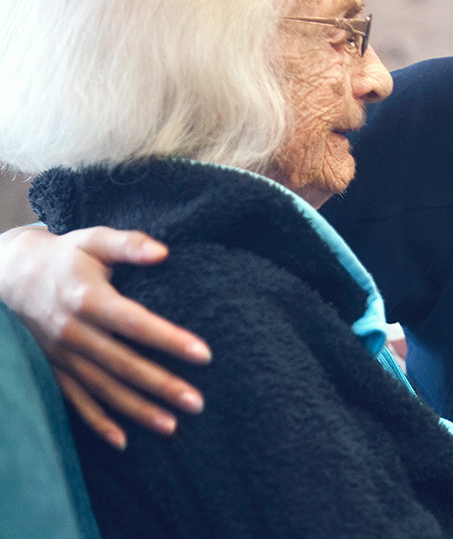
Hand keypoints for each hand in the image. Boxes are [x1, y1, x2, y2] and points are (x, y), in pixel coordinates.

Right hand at [0, 224, 210, 448]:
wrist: (11, 276)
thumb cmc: (66, 255)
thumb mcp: (94, 240)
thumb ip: (129, 245)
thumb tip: (164, 252)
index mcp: (89, 299)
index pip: (136, 323)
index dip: (169, 339)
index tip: (204, 354)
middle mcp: (74, 332)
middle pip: (124, 364)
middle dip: (162, 385)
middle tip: (197, 403)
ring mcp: (62, 356)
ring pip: (104, 389)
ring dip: (138, 410)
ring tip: (172, 426)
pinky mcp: (54, 370)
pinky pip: (76, 401)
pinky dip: (98, 423)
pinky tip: (123, 441)